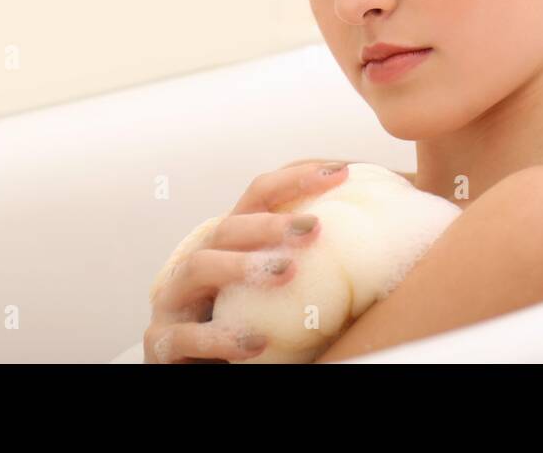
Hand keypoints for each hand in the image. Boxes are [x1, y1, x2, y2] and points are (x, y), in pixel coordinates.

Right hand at [143, 160, 350, 362]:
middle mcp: (198, 263)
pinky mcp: (161, 342)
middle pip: (228, 227)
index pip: (259, 197)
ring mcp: (174, 301)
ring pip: (199, 266)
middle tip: (314, 228)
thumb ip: (317, 272)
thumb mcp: (279, 295)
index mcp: (230, 244)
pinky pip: (187, 335)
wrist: (196, 370)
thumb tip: (382, 246)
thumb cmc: (247, 328)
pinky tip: (256, 342)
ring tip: (287, 273)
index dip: (297, 179)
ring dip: (243, 266)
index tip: (341, 172)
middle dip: (270, 223)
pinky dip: (221, 337)